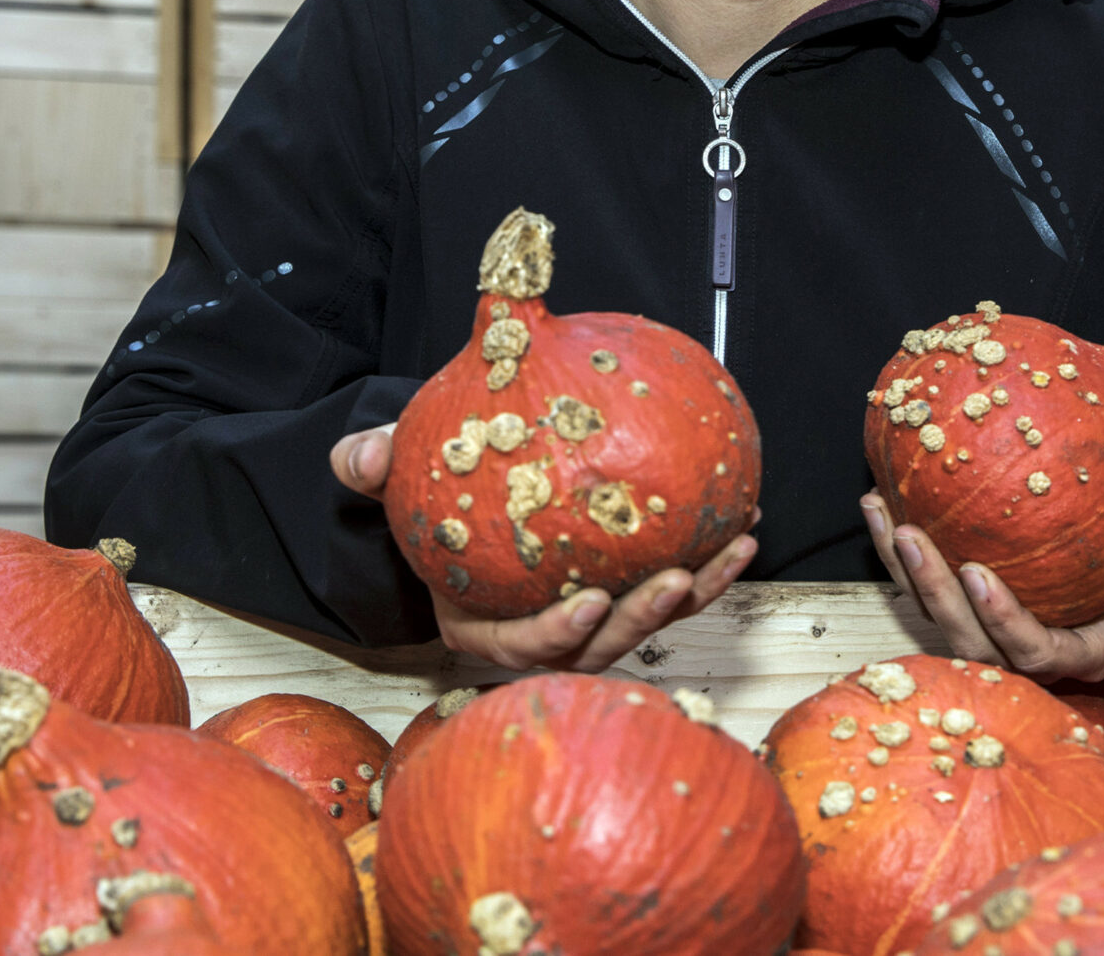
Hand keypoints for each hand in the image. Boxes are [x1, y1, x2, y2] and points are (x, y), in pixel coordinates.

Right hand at [333, 424, 758, 672]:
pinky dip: (710, 560)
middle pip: (594, 644)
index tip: (589, 602)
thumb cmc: (433, 488)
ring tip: (733, 549)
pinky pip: (672, 581)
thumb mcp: (396, 469)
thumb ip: (375, 465)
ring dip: (695, 592)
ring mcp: (589, 613)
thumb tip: (357, 457)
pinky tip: (746, 521)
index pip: (515, 645)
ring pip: (646, 619)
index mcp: (480, 620)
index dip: (553, 634)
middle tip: (676, 579)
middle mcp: (539, 628)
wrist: (471, 481)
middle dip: (641, 621)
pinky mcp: (627, 588)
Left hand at [860, 486, 1103, 683]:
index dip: (1003, 622)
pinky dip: (893, 552)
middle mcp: (1024, 655)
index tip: (979, 574)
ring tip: (886, 515)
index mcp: (1077, 654)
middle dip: (934, 595)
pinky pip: (917, 591)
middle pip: (968, 643)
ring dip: (904, 573)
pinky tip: (876, 502)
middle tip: (913, 536)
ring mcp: (987, 635)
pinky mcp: (959, 610)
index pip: (1033, 653)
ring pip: (934, 619)